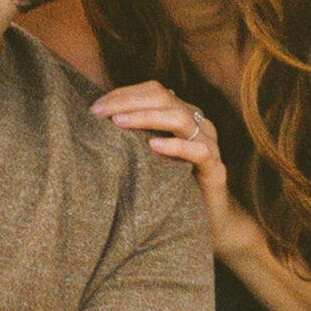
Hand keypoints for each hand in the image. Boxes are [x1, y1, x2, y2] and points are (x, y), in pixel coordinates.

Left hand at [91, 78, 237, 248]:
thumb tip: (100, 119)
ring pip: (180, 118)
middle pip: (164, 98)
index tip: (95, 107)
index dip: (124, 94)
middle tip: (99, 114)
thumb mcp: (152, 155)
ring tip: (119, 123)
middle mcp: (198, 123)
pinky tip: (153, 146)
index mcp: (184, 114)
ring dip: (146, 117)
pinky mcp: (215, 169)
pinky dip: (176, 146)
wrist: (211, 219)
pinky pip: (199, 151)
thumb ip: (136, 134)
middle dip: (128, 102)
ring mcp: (209, 144)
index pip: (154, 91)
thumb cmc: (175, 184)